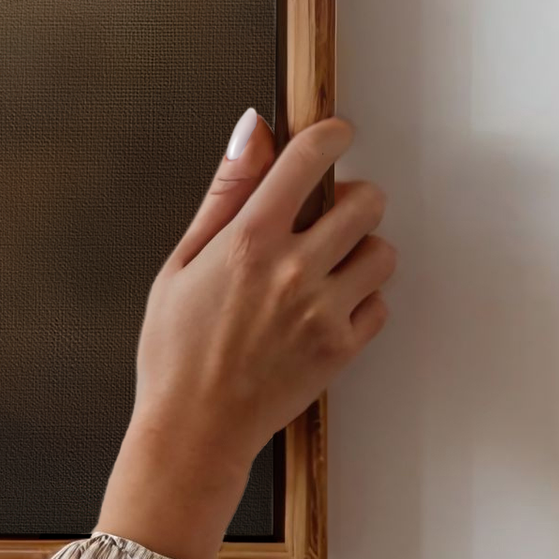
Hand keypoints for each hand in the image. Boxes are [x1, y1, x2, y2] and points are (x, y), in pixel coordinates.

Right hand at [95, 111, 394, 558]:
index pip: (310, 157)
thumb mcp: (182, 261)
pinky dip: (362, 302)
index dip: (331, 134)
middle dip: (352, 199)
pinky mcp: (342, 349)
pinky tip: (327, 309)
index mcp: (249, 239)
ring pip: (382, 252)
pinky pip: (381, 305)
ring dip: (362, 250)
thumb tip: (252, 129)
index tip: (336, 134)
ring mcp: (323, 311)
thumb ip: (226, 192)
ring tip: (330, 267)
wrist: (191, 429)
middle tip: (329, 215)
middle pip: (366, 200)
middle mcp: (293, 269)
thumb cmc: (175, 350)